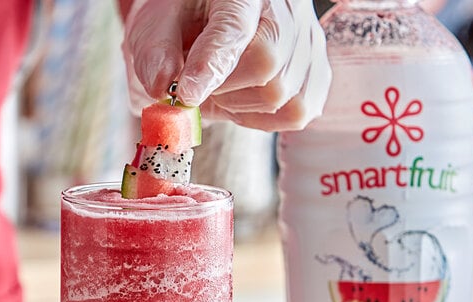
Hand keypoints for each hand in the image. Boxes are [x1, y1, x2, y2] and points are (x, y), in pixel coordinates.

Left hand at [121, 0, 330, 130]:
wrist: (214, 17)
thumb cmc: (187, 19)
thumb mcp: (158, 24)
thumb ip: (156, 53)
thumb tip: (163, 87)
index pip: (233, 30)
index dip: (210, 67)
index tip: (187, 95)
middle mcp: (287, 10)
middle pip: (267, 66)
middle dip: (224, 90)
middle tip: (202, 86)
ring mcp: (308, 42)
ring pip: (281, 96)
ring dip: (241, 107)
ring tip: (224, 90)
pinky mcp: (317, 73)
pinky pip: (296, 113)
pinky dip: (264, 119)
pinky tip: (247, 101)